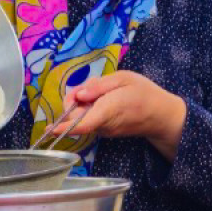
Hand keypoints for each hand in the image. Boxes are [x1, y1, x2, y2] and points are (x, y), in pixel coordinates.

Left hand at [61, 71, 187, 159]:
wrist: (161, 115)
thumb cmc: (144, 93)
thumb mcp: (123, 79)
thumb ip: (99, 86)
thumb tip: (79, 94)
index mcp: (107, 110)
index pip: (82, 123)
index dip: (64, 126)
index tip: (50, 129)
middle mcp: (103, 124)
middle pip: (77, 116)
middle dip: (74, 101)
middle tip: (88, 88)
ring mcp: (104, 130)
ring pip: (83, 117)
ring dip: (84, 104)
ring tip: (103, 92)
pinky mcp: (105, 131)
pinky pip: (90, 119)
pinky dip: (91, 109)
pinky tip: (105, 100)